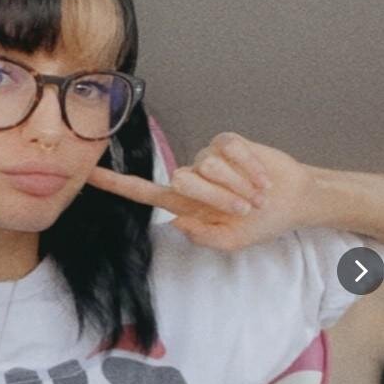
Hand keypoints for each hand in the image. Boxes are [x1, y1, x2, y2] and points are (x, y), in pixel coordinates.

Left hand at [86, 132, 314, 250]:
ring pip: (207, 166)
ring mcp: (208, 157)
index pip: (144, 192)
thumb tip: (177, 220)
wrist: (292, 201)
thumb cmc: (260, 223)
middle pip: (183, 180)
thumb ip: (203, 235)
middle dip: (217, 197)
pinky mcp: (228, 142)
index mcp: (185, 204)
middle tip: (245, 208)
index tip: (91, 175)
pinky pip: (229, 149)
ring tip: (257, 195)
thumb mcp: (232, 241)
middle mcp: (191, 177)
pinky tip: (262, 178)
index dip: (118, 184)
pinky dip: (248, 167)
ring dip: (237, 184)